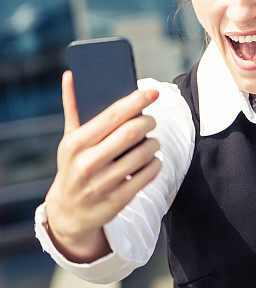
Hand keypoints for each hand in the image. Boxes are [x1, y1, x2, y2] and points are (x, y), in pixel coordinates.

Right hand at [44, 71, 161, 255]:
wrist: (68, 213)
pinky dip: (155, 163)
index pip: (113, 115)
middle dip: (148, 121)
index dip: (136, 101)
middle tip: (151, 120)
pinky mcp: (117, 201)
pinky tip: (151, 160)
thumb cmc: (73, 166)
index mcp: (76, 144)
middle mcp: (87, 163)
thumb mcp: (69, 139)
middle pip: (132, 132)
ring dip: (154, 143)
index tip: (153, 92)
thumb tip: (71, 74)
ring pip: (143, 153)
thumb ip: (72, 107)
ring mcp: (102, 184)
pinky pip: (148, 174)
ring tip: (151, 141)